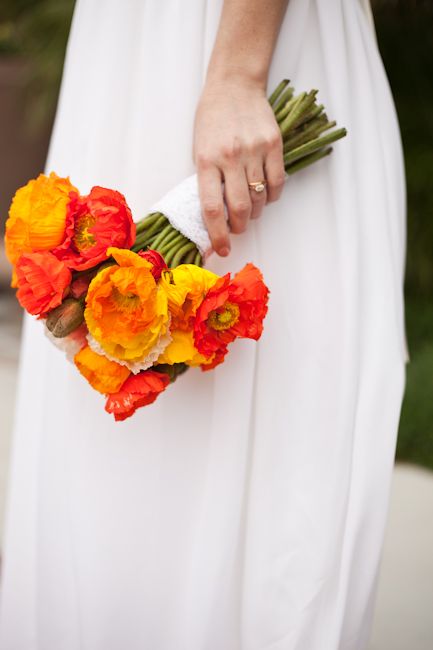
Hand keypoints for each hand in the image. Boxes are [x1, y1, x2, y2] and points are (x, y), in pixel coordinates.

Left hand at [193, 78, 284, 255]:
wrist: (234, 85)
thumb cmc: (211, 120)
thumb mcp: (199, 149)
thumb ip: (208, 180)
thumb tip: (216, 216)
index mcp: (206, 160)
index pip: (211, 208)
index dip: (217, 235)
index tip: (222, 249)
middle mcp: (231, 157)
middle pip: (239, 209)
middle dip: (238, 227)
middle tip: (237, 228)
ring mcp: (254, 150)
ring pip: (259, 199)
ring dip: (255, 213)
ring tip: (249, 209)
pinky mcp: (274, 144)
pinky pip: (277, 183)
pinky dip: (271, 197)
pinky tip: (264, 195)